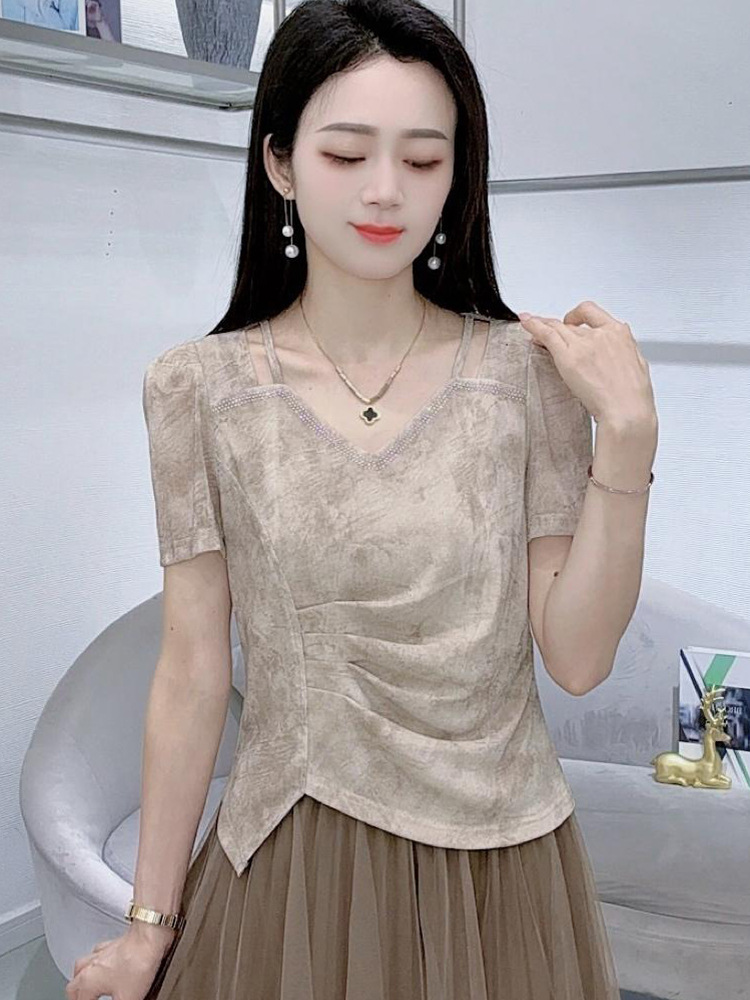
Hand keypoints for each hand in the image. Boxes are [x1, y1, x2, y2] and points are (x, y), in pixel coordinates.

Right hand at [65, 926, 173, 999]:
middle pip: (74, 985)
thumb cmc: (137, 961)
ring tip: (88, 986)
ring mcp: (103, 952)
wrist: (150, 935)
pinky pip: (100, 953)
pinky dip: (99, 962)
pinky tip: (107, 965)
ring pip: (83, 966)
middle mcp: (91, 965)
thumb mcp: (127, 998)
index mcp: (87, 981)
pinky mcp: (115, 943)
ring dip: (82, 977)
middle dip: (76, 996)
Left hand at [517, 301, 656, 427]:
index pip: (592, 313)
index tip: (571, 320)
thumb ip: (624, 351)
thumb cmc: (634, 396)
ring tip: (530, 324)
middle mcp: (600, 334)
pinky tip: (526, 322)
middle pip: (572, 325)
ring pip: (557, 328)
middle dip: (557, 327)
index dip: (578, 315)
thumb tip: (618, 350)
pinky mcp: (568, 357)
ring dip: (542, 325)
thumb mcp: (636, 364)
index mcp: (618, 333)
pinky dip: (534, 326)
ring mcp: (583, 344)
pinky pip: (547, 335)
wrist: (626, 410)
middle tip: (546, 330)